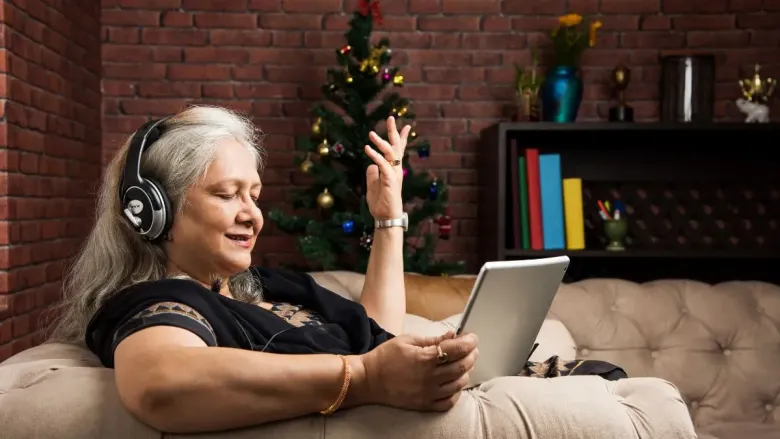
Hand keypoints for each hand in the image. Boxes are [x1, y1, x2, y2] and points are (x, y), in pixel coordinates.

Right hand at [359, 330, 478, 410]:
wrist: (368, 379)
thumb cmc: (386, 356)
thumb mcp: (408, 340)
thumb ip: (433, 340)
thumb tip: (453, 335)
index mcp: (425, 358)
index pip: (457, 349)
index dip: (469, 342)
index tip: (472, 338)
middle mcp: (429, 377)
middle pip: (462, 366)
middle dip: (471, 355)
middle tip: (471, 349)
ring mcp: (428, 393)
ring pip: (459, 384)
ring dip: (466, 372)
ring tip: (464, 364)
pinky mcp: (424, 405)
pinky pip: (448, 402)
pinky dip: (456, 392)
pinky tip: (455, 383)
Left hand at [364, 116, 411, 220]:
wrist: (385, 217)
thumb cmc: (381, 203)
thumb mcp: (373, 185)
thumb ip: (373, 174)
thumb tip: (371, 165)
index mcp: (393, 170)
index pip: (398, 151)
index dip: (401, 138)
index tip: (405, 125)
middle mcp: (396, 170)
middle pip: (396, 147)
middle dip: (394, 132)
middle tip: (391, 117)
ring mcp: (394, 174)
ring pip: (390, 154)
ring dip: (380, 142)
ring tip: (371, 133)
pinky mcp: (390, 180)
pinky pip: (382, 165)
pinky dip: (375, 156)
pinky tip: (367, 149)